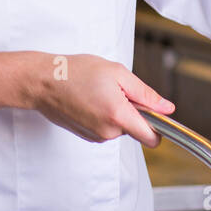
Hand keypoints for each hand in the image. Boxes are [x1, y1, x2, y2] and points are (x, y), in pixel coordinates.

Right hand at [28, 52, 173, 146]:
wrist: (43, 82)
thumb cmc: (76, 72)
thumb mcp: (118, 73)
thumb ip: (146, 94)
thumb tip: (167, 108)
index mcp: (118, 116)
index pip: (152, 138)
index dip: (159, 126)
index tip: (155, 112)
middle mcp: (108, 132)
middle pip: (137, 129)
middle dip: (133, 111)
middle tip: (116, 89)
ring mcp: (96, 136)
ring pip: (121, 127)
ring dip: (118, 112)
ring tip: (100, 92)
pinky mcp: (87, 136)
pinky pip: (107, 128)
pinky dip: (105, 115)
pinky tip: (91, 100)